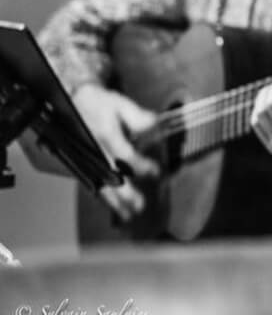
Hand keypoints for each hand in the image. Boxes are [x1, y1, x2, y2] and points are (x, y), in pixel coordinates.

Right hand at [72, 84, 158, 220]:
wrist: (72, 101)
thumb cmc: (97, 102)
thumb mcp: (120, 103)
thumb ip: (139, 117)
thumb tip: (155, 125)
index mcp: (105, 134)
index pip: (125, 155)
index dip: (141, 166)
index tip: (155, 171)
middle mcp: (93, 150)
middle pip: (109, 177)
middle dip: (125, 194)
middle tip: (139, 205)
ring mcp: (85, 159)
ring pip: (99, 185)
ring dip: (114, 202)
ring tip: (127, 214)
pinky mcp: (80, 163)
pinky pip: (91, 183)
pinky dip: (102, 196)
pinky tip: (113, 206)